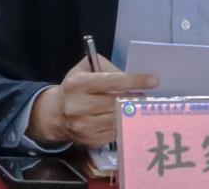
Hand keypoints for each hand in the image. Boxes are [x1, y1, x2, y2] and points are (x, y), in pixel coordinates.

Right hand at [27, 54, 156, 146]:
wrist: (56, 114)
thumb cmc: (76, 87)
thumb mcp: (85, 69)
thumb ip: (108, 68)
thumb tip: (132, 79)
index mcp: (76, 84)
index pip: (111, 81)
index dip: (134, 81)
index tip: (153, 81)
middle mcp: (77, 106)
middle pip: (116, 103)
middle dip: (136, 99)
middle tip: (147, 96)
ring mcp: (83, 126)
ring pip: (118, 119)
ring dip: (132, 113)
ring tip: (140, 106)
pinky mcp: (90, 140)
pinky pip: (116, 132)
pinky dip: (125, 124)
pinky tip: (128, 118)